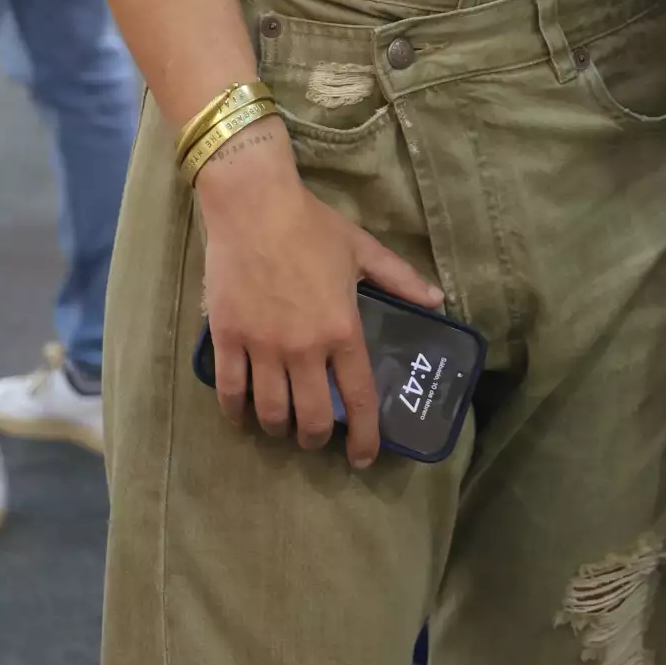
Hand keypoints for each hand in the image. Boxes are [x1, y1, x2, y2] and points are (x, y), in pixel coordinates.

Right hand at [196, 132, 442, 468]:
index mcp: (342, 330)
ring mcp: (263, 347)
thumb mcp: (363, 250)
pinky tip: (243, 414)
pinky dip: (237, 412)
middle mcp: (304, 349)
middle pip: (311, 419)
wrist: (254, 206)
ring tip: (282, 425)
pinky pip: (230, 392)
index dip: (365, 435)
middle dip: (316, 439)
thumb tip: (438, 300)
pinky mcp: (228, 340)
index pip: (359, 397)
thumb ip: (400, 279)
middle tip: (318, 437)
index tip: (364, 458)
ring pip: (270, 413)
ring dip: (279, 428)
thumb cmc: (312, 226)